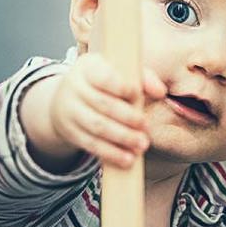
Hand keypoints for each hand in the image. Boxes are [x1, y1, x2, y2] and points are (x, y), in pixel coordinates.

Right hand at [49, 52, 166, 167]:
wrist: (65, 100)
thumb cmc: (100, 84)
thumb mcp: (116, 73)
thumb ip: (142, 78)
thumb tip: (160, 91)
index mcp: (88, 68)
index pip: (104, 77)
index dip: (121, 87)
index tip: (136, 95)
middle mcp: (75, 88)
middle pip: (102, 104)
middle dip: (127, 117)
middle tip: (145, 125)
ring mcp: (70, 111)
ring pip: (97, 127)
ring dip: (122, 138)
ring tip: (141, 144)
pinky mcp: (71, 132)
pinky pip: (91, 144)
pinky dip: (111, 153)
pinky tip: (127, 158)